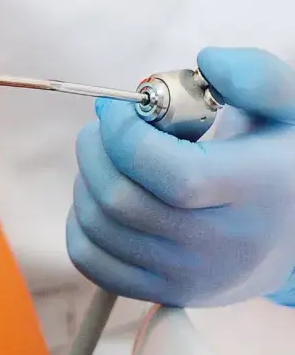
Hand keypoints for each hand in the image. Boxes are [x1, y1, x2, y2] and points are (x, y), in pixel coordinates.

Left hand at [67, 47, 294, 306]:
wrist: (293, 229)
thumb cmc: (277, 153)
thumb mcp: (287, 106)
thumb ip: (255, 75)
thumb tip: (207, 62)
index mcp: (254, 193)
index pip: (172, 176)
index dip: (126, 134)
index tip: (118, 105)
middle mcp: (224, 245)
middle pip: (123, 201)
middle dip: (97, 148)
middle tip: (109, 126)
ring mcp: (193, 276)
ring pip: (100, 226)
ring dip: (87, 177)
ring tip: (113, 157)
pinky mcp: (168, 292)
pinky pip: (92, 259)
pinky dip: (82, 221)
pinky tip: (109, 194)